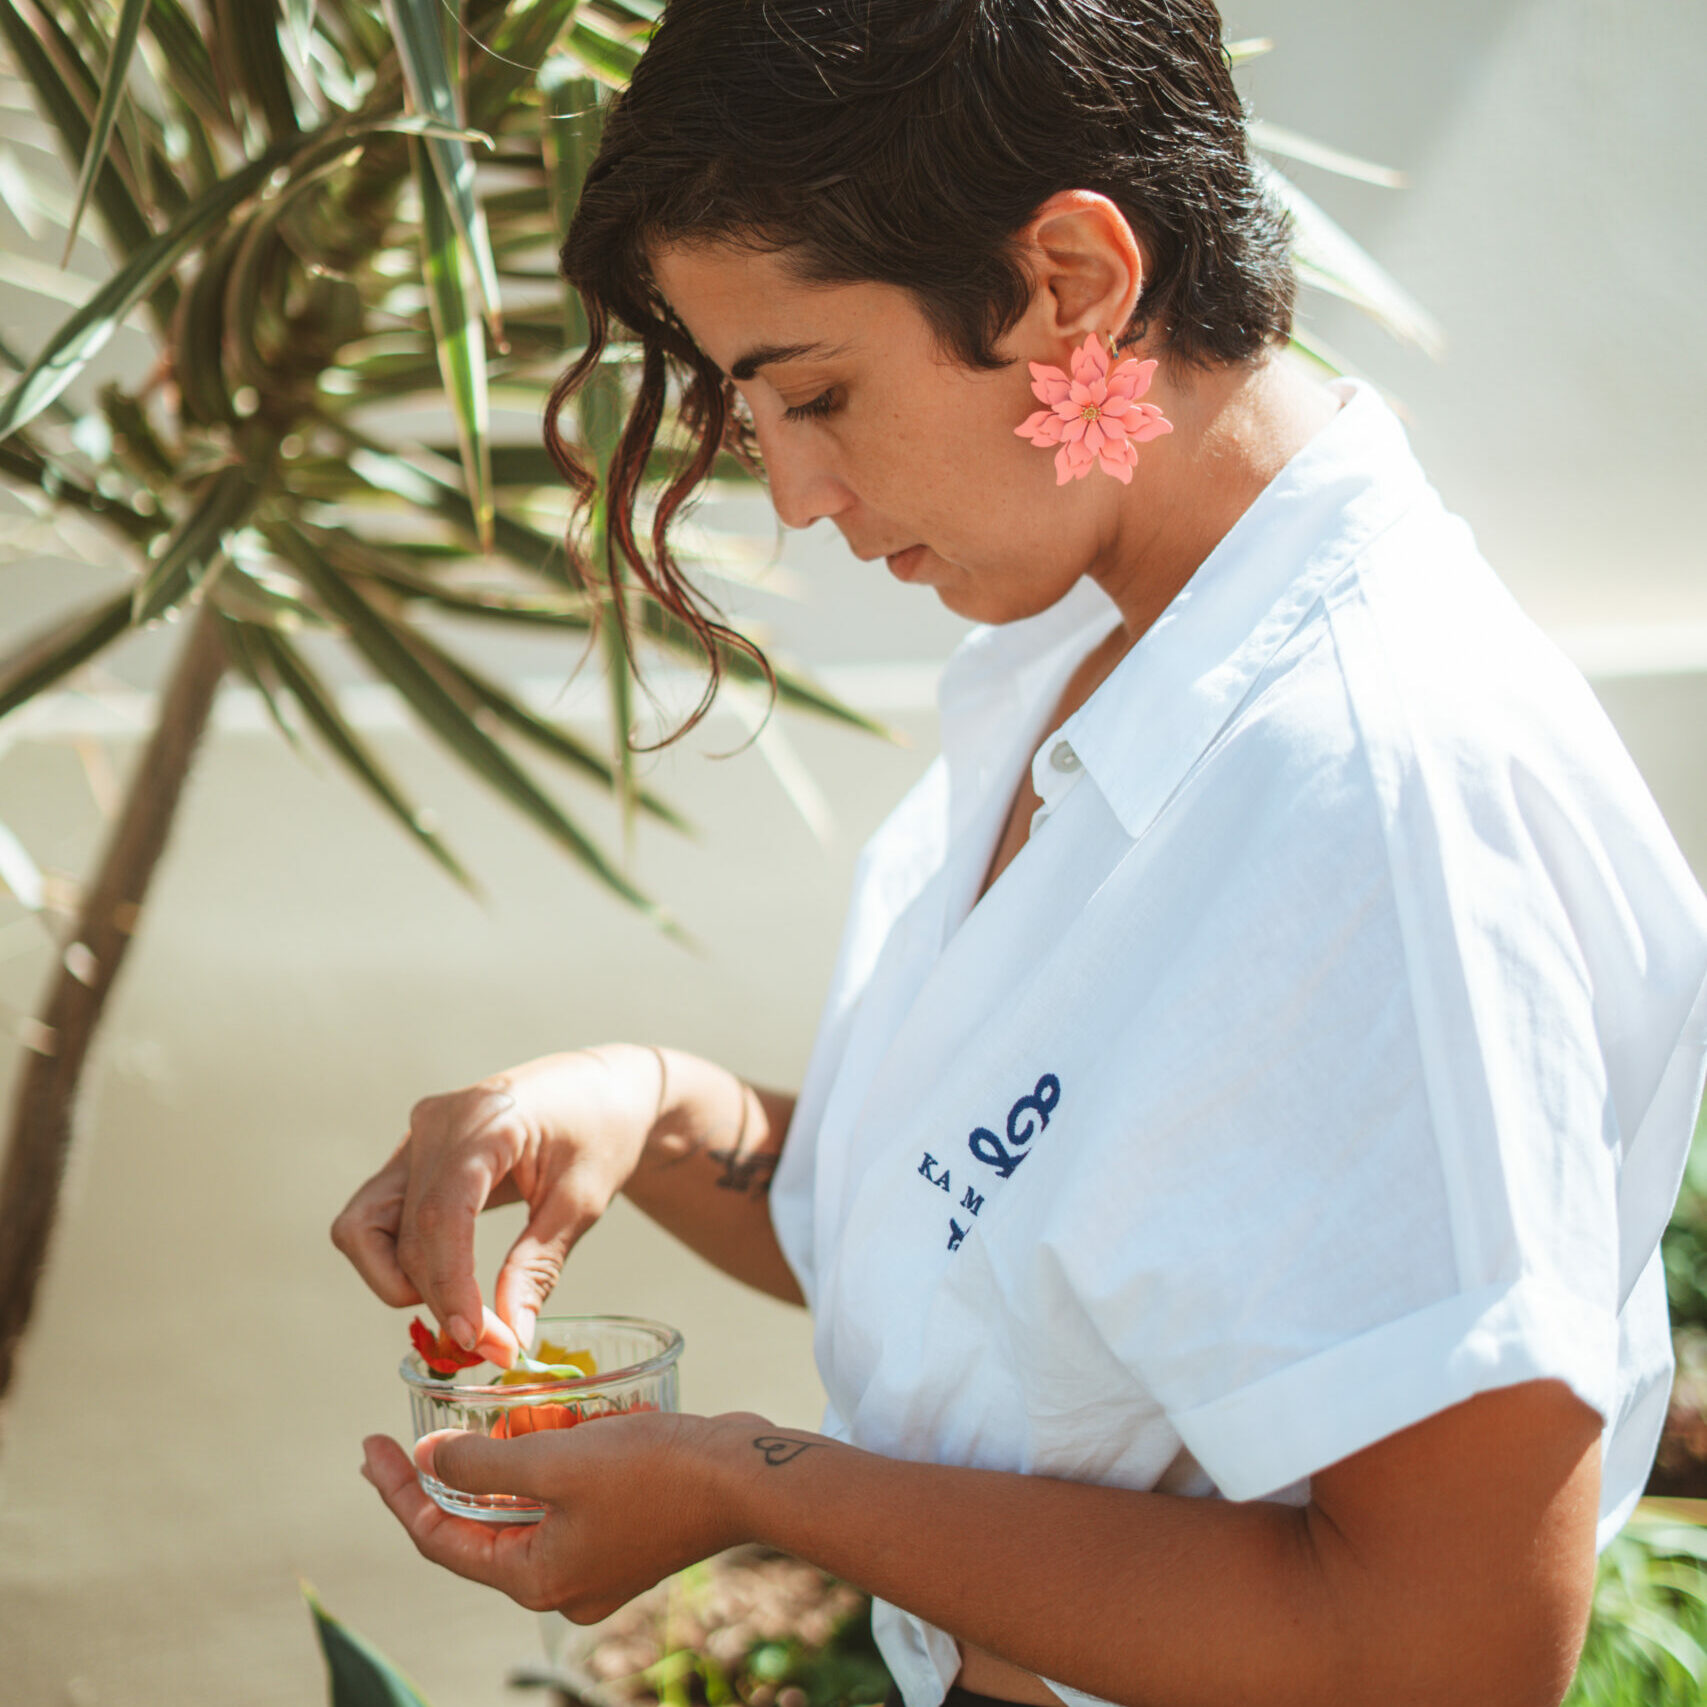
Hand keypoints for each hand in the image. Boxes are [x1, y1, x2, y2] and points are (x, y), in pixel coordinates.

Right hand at [331, 1048, 664, 1360]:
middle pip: (406, 1231)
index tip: (477, 1339)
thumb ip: (538, 1268)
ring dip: (400, 1281)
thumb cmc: (602, 1133)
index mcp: (486, 1121)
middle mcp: (435, 1123)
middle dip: (442, 1298)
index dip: (450, 1285)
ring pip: (364, 1226)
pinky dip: (398, 1258)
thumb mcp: (582, 1202)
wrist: (603, 1089)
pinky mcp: (412, 1153)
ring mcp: (416, 1134)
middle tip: (494, 1344)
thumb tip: (508, 1338)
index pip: (440, 1214)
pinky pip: (376, 1215)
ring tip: (464, 1308)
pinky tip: (448, 1279)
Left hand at [359, 1412, 757, 1621]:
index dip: (400, 1491)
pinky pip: (564, 1501)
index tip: (372, 1445)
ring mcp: (597, 1561)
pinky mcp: (626, 1533)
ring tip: (479, 1417)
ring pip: (524, 1512)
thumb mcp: (555, 1461)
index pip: (441, 1539)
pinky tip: (547, 1421)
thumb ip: (483, 1465)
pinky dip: (546, 1464)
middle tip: (411, 1430)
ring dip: (500, 1465)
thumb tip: (431, 1460)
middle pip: (479, 1529)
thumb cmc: (654, 1471)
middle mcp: (561, 1582)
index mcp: (536, 1578)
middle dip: (447, 1477)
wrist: (747, 1478)